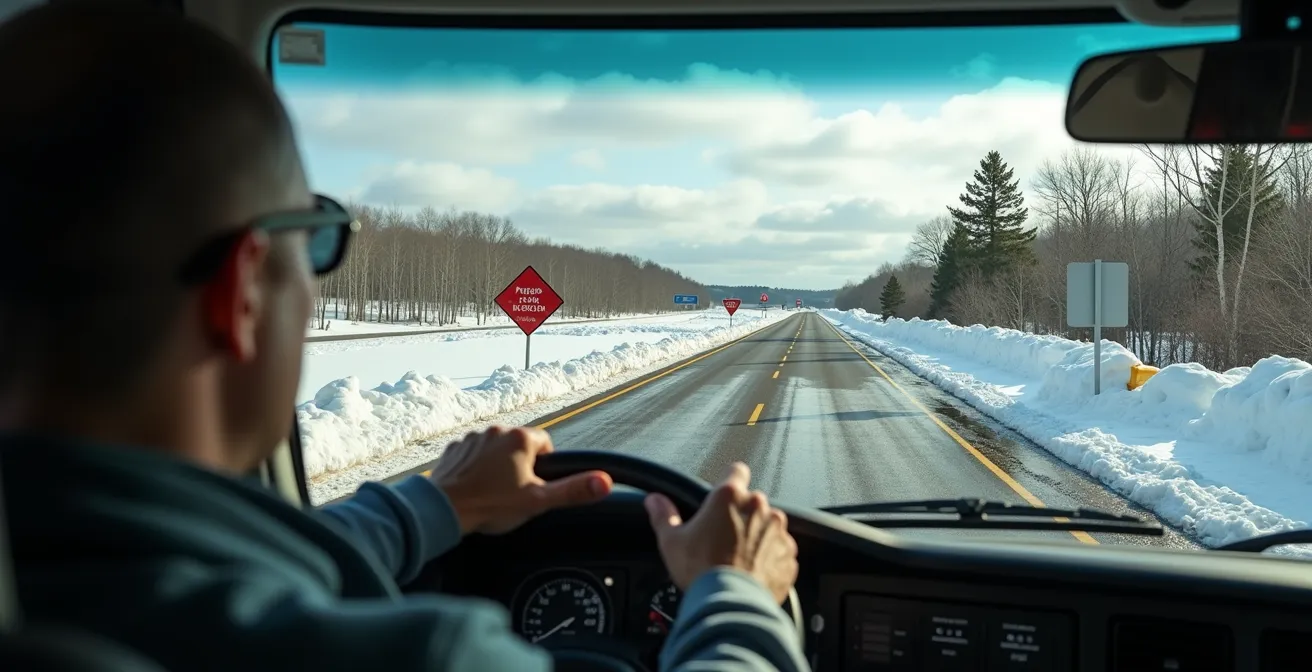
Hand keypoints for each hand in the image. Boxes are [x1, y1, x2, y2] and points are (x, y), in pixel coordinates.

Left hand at [428, 426, 612, 534]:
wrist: (443, 511)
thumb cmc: (490, 506)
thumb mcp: (538, 501)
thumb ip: (574, 490)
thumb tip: (606, 482)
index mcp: (519, 438)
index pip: (545, 443)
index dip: (545, 465)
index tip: (536, 484)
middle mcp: (495, 430)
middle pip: (519, 445)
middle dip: (521, 465)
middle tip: (515, 492)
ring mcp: (472, 438)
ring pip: (495, 449)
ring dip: (498, 464)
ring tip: (493, 491)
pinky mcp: (454, 449)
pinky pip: (473, 454)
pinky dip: (476, 467)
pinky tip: (475, 487)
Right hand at [645, 462, 797, 604]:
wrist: (732, 604)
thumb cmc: (702, 570)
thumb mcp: (672, 541)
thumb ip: (663, 515)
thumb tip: (654, 501)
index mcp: (729, 496)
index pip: (736, 471)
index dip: (729, 480)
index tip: (723, 495)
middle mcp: (759, 508)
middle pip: (751, 502)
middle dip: (741, 515)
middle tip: (723, 537)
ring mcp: (778, 531)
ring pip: (769, 526)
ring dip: (758, 536)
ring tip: (738, 558)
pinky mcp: (789, 555)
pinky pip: (780, 550)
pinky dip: (770, 558)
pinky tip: (752, 571)